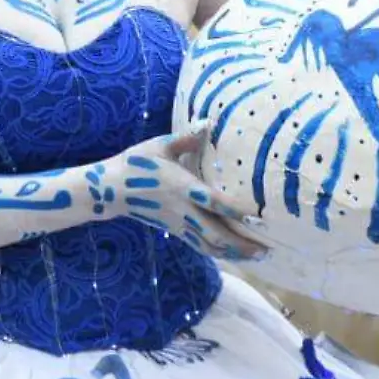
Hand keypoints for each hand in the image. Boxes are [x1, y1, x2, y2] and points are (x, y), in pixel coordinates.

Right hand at [97, 127, 267, 261]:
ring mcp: (178, 224)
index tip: (256, 216)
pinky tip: (233, 255)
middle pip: (215, 233)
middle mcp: (182, 210)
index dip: (234, 210)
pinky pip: (200, 247)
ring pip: (209, 245)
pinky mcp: (174, 231)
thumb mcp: (160, 145)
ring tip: (256, 256)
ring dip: (233, 253)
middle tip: (265, 249)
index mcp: (181, 187)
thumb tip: (209, 122)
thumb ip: (186, 137)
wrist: (113, 189)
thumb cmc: (138, 162)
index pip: (212, 202)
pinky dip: (219, 254)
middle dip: (241, 243)